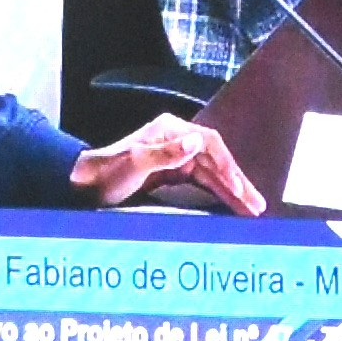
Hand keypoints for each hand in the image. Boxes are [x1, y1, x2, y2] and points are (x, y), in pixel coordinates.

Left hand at [71, 115, 266, 215]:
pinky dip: (219, 194)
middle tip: (256, 204)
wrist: (84, 183)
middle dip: (237, 183)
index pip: (210, 144)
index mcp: (169, 130)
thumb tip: (196, 143)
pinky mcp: (173, 171)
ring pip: (213, 173)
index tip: (238, 188)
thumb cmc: (104, 173)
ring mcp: (176, 155)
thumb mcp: (134, 163)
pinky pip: (204, 182)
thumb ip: (165, 153)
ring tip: (252, 209)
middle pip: (216, 160)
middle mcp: (176, 139)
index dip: (227, 167)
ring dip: (233, 191)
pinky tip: (232, 204)